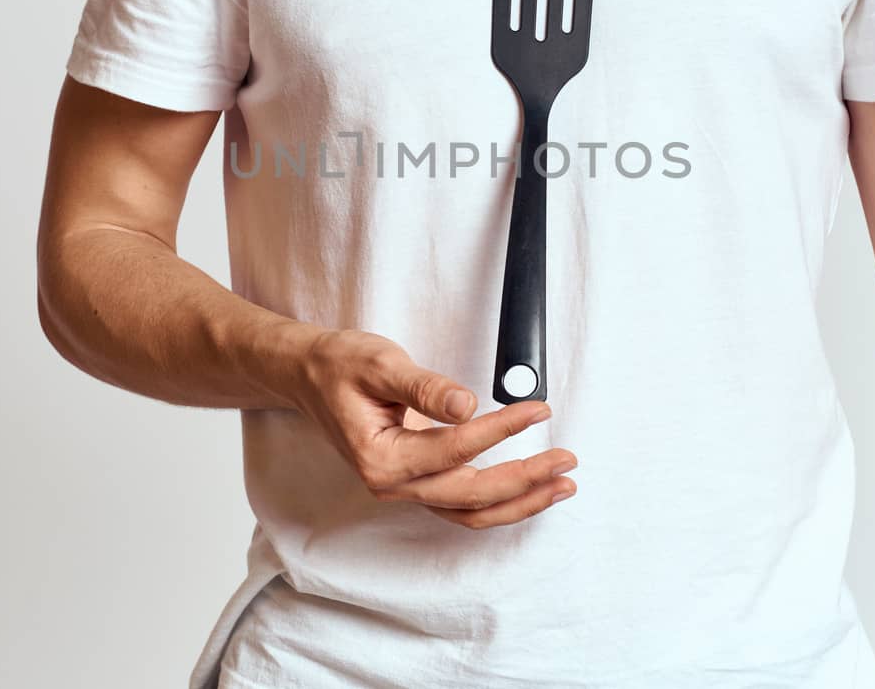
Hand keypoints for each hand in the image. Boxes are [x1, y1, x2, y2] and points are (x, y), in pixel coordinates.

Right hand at [284, 327, 576, 528]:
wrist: (308, 376)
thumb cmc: (338, 366)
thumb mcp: (378, 363)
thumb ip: (424, 386)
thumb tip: (467, 403)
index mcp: (381, 458)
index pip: (456, 449)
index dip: (501, 430)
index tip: (537, 411)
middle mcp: (393, 484)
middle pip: (471, 495)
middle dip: (525, 480)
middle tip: (566, 460)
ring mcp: (405, 488)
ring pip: (471, 511)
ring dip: (520, 502)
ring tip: (561, 485)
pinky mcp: (416, 482)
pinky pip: (463, 505)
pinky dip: (500, 501)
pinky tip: (530, 488)